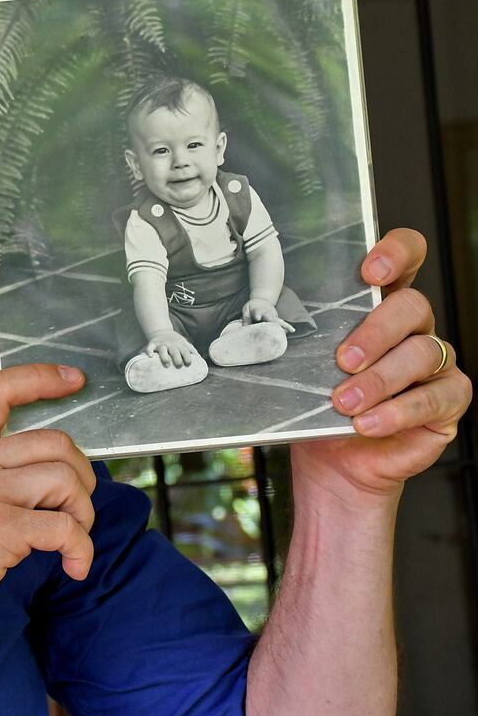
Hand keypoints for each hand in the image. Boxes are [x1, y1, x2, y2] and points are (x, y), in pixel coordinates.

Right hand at [0, 364, 95, 642]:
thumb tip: (28, 477)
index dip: (43, 378)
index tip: (74, 380)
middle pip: (56, 442)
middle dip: (82, 475)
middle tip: (76, 506)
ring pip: (67, 480)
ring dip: (83, 513)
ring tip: (72, 540)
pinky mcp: (2, 530)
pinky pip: (66, 529)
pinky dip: (80, 550)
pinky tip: (73, 565)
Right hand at [146, 330, 198, 367]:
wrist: (161, 331)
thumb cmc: (175, 341)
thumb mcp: (185, 343)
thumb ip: (192, 350)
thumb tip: (201, 360)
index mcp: (180, 345)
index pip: (185, 351)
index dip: (187, 357)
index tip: (188, 363)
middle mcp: (171, 344)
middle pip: (175, 351)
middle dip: (177, 358)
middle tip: (179, 365)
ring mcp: (161, 344)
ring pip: (163, 350)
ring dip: (165, 357)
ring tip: (167, 364)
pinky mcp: (152, 344)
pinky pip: (150, 348)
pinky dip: (149, 351)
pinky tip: (150, 356)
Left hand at [242, 299, 294, 332]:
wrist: (262, 299)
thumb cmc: (252, 306)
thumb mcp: (246, 309)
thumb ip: (245, 318)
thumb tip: (244, 328)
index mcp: (257, 310)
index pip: (257, 312)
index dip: (257, 315)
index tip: (257, 318)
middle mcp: (267, 313)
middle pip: (270, 318)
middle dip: (273, 322)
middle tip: (276, 328)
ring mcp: (273, 315)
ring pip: (278, 320)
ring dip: (283, 325)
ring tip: (290, 330)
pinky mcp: (276, 318)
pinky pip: (281, 323)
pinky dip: (286, 326)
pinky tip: (291, 330)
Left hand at [293, 228, 471, 502]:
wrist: (332, 462)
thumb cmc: (317, 407)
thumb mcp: (302, 368)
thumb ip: (301, 341)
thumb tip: (266, 327)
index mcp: (377, 306)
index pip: (404, 259)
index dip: (396, 253)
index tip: (369, 271)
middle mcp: (412, 329)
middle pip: (413, 306)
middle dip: (377, 331)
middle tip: (344, 360)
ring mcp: (435, 363)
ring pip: (424, 352)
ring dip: (381, 379)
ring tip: (345, 402)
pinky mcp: (447, 401)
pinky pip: (436, 398)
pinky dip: (398, 411)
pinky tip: (368, 423)